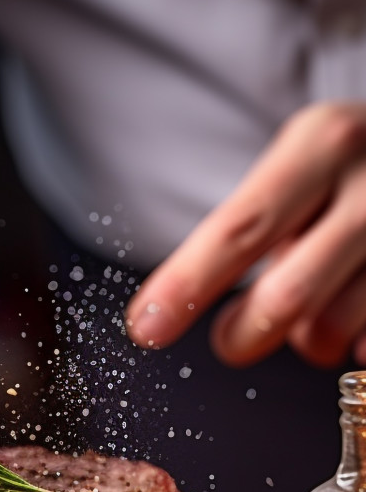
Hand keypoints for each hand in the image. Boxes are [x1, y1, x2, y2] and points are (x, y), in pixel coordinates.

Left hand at [125, 101, 365, 368]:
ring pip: (334, 328)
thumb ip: (246, 232)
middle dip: (242, 335)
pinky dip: (353, 346)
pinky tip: (355, 317)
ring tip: (312, 313)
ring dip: (307, 342)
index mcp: (321, 144)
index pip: (238, 229)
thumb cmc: (350, 171)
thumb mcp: (298, 170)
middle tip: (229, 342)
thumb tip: (178, 311)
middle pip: (287, 294)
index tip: (146, 329)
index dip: (187, 286)